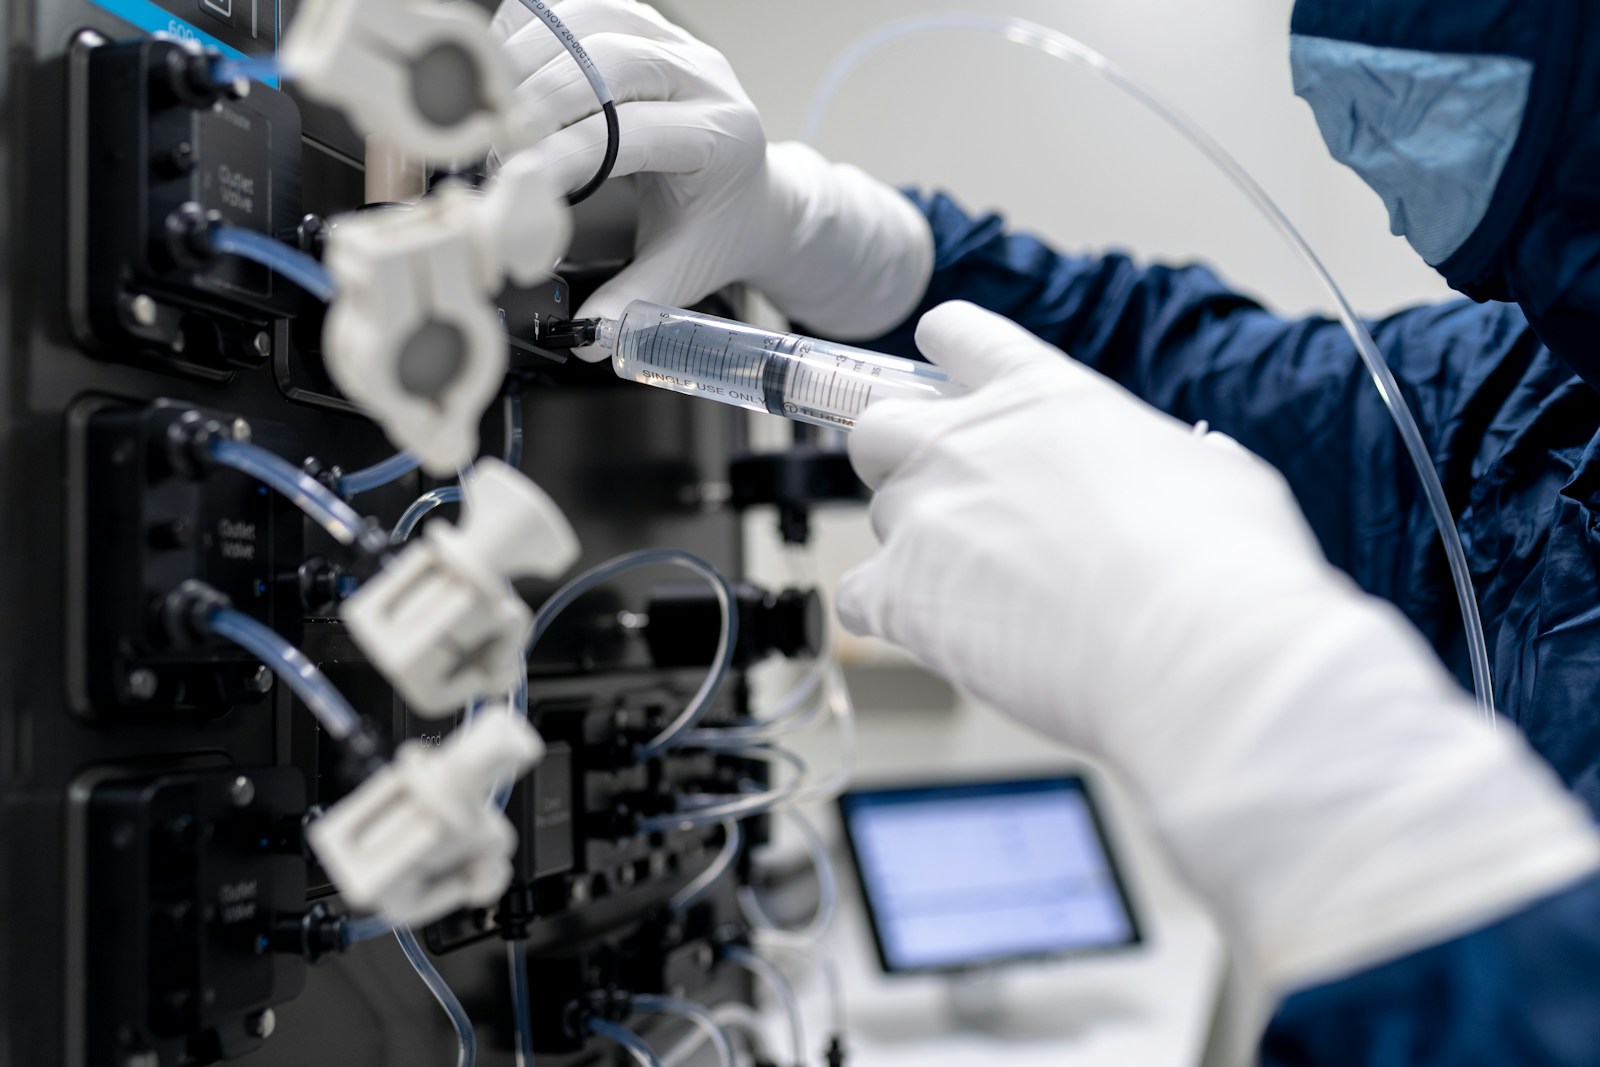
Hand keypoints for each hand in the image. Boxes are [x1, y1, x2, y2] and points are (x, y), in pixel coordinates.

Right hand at [490, 0, 931, 350]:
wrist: (757, 194)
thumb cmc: (716, 230)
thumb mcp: (684, 273)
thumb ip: (636, 304)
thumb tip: (589, 338)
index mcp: (722, 139)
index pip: (630, 134)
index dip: (564, 156)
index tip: (515, 185)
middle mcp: (707, 78)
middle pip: (609, 62)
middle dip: (540, 100)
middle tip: (491, 142)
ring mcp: (679, 43)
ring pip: (594, 20)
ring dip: (531, 57)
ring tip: (491, 105)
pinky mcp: (650, 26)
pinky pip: (586, 4)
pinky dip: (539, 27)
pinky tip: (506, 66)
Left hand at [839, 301, 1598, 994]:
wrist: (1197, 650)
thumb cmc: (1220, 563)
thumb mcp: (1209, 471)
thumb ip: (1157, 460)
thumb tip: (1181, 471)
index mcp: (1042, 392)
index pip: (956, 335)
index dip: (943, 353)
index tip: (939, 370)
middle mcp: (967, 440)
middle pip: (878, 425)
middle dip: (899, 455)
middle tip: (947, 498)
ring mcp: (926, 514)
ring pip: (880, 515)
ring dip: (914, 546)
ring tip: (979, 589)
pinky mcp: (902, 593)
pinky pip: (857, 595)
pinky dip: (887, 613)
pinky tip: (936, 631)